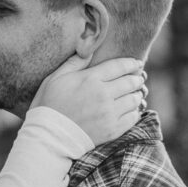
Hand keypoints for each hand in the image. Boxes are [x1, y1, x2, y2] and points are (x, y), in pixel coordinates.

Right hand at [31, 55, 146, 144]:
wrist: (49, 137)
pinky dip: (134, 111)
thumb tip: (88, 49)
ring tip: (135, 93)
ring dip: (137, 94)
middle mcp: (103, 95)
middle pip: (131, 81)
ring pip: (134, 99)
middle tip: (138, 78)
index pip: (119, 66)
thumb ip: (74, 62)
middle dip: (137, 78)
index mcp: (90, 79)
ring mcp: (109, 113)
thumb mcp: (55, 78)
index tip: (137, 63)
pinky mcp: (112, 130)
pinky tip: (130, 110)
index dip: (132, 63)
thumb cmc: (49, 105)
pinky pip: (133, 117)